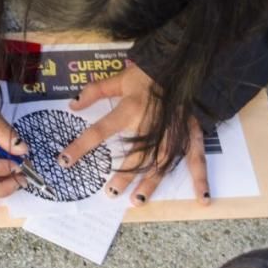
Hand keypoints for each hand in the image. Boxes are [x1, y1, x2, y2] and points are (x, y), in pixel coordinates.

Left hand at [58, 65, 210, 205]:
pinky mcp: (190, 133)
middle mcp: (150, 124)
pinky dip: (201, 179)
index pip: (100, 130)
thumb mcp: (118, 79)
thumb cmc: (146, 75)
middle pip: (134, 155)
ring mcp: (172, 131)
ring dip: (150, 183)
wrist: (180, 66)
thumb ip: (94, 92)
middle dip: (122, 176)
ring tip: (137, 201)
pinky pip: (196, 158)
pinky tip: (202, 199)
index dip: (81, 146)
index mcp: (129, 109)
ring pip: (161, 163)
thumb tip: (72, 105)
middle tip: (110, 193)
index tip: (64, 161)